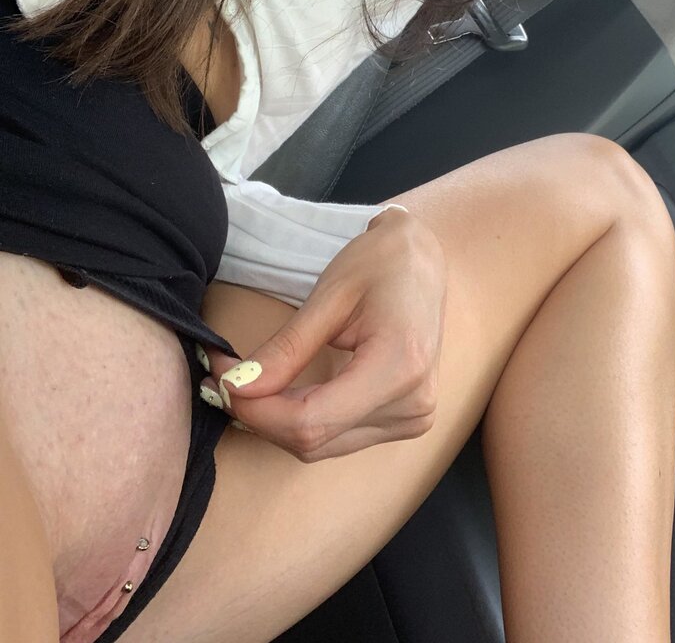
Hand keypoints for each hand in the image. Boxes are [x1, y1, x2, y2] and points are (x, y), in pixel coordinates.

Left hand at [199, 208, 446, 462]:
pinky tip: (278, 393)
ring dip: (275, 421)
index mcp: (400, 368)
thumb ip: (285, 349)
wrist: (425, 259)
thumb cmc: (382, 263)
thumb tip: (236, 387)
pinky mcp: (405, 420)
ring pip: (321, 446)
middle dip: (259, 414)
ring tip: (244, 382)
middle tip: (221, 376)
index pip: (310, 420)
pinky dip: (300, 420)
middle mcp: (413, 405)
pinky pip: (338, 437)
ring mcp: (413, 418)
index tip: (218, 379)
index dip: (256, 409)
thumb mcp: (329, 297)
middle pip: (313, 440)